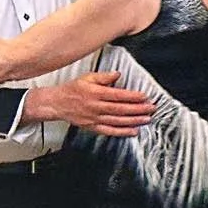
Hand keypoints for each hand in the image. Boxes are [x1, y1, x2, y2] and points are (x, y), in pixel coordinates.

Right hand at [26, 71, 154, 136]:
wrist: (56, 104)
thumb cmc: (72, 90)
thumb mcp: (87, 78)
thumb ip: (104, 76)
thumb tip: (118, 74)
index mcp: (94, 93)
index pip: (117, 95)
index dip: (132, 96)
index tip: (145, 96)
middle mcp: (95, 107)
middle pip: (120, 109)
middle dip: (138, 109)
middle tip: (151, 108)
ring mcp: (93, 119)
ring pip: (117, 121)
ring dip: (134, 121)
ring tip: (147, 119)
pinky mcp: (92, 127)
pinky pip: (109, 131)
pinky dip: (122, 132)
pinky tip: (133, 131)